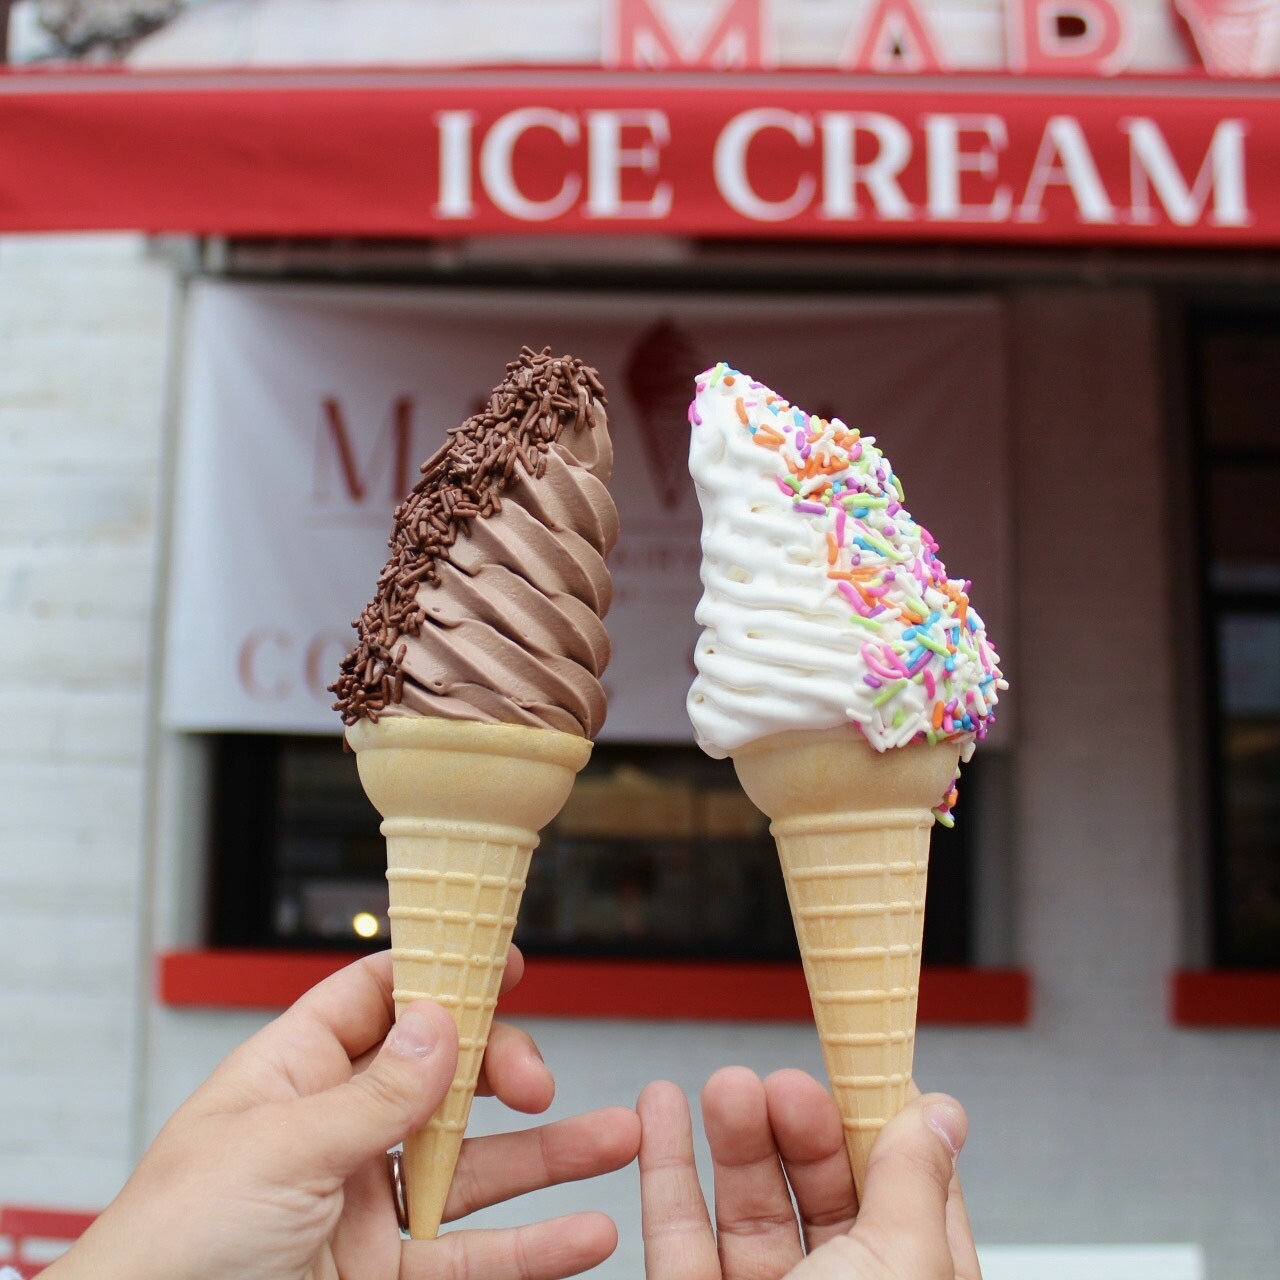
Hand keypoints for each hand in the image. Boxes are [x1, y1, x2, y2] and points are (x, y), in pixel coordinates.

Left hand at [48, 949, 640, 1279]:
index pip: (377, 999)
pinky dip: (532, 1249)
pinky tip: (583, 1235)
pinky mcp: (384, 1277)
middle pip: (443, 1077)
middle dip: (502, 1067)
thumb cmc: (166, 1251)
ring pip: (475, 1168)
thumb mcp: (275, 1153)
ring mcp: (365, 1208)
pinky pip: (471, 1256)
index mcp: (294, 1077)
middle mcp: (338, 1132)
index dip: (441, 972)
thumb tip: (442, 1023)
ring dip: (550, 1156)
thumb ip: (371, 1094)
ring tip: (619, 1138)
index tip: (506, 961)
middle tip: (538, 1080)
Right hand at [637, 1068, 979, 1279]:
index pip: (907, 1193)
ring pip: (747, 1208)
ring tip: (721, 1086)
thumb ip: (912, 1186)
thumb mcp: (899, 1274)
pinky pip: (678, 1236)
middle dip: (796, 1129)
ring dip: (730, 1141)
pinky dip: (665, 1171)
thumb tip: (939, 1113)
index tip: (858, 1064)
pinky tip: (658, 1115)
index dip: (880, 1125)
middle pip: (820, 1192)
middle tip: (775, 1083)